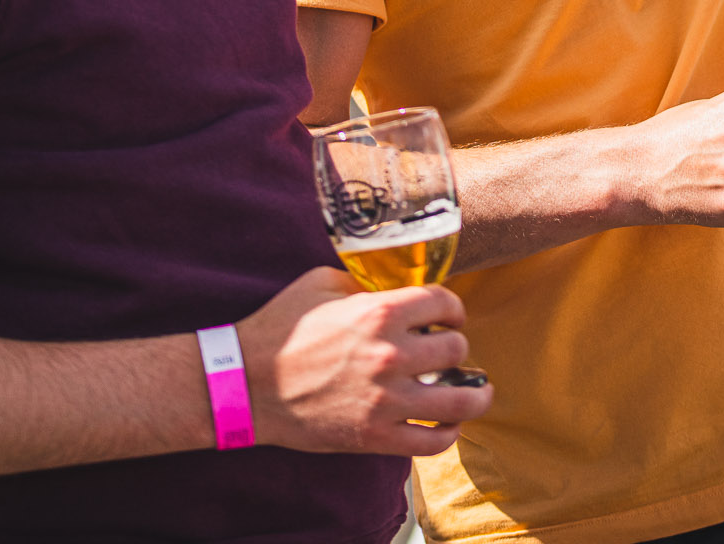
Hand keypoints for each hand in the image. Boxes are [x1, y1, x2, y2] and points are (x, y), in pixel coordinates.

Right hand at [238, 267, 491, 457]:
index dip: (453, 307)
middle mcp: (390, 355)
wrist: (246, 383)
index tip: (450, 314)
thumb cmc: (280, 328)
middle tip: (448, 349)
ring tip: (477, 391)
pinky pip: (432, 441)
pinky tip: (449, 425)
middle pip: (456, 348)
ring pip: (459, 400)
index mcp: (378, 311)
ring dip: (474, 394)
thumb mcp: (320, 283)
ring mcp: (386, 400)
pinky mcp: (376, 437)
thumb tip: (392, 283)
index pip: (443, 302)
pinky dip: (448, 434)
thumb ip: (363, 281)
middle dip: (456, 345)